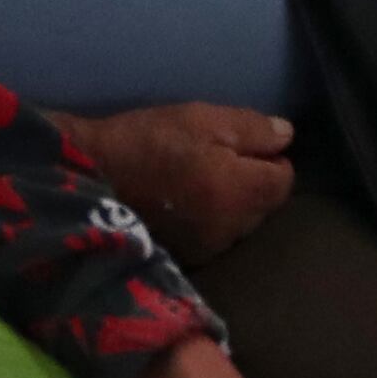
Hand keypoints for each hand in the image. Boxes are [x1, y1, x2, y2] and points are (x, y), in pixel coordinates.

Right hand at [71, 103, 296, 264]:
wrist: (90, 179)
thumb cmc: (147, 142)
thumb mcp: (201, 119)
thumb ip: (251, 129)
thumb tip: (286, 136)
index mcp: (241, 192)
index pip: (284, 180)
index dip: (270, 157)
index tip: (243, 144)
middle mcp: (233, 229)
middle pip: (264, 205)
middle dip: (252, 182)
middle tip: (218, 157)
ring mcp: (209, 249)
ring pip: (240, 223)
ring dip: (231, 204)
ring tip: (199, 180)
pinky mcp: (185, 258)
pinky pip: (214, 236)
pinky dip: (208, 220)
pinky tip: (183, 203)